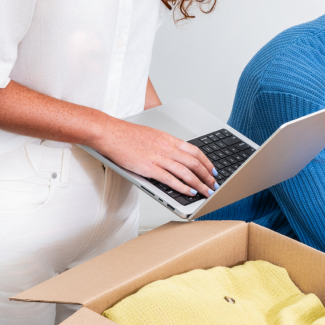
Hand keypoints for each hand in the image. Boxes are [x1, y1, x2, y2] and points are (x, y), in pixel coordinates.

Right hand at [91, 118, 216, 196]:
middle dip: (208, 176)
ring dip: (200, 184)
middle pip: (195, 163)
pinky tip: (190, 192)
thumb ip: (166, 145)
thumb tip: (176, 154)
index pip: (196, 152)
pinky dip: (183, 187)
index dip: (207, 163)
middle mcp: (167, 148)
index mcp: (169, 140)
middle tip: (214, 185)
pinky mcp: (148, 168)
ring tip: (207, 192)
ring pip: (186, 172)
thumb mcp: (153, 135)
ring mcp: (158, 158)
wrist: (109, 133)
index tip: (213, 171)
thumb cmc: (127, 135)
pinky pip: (171, 179)